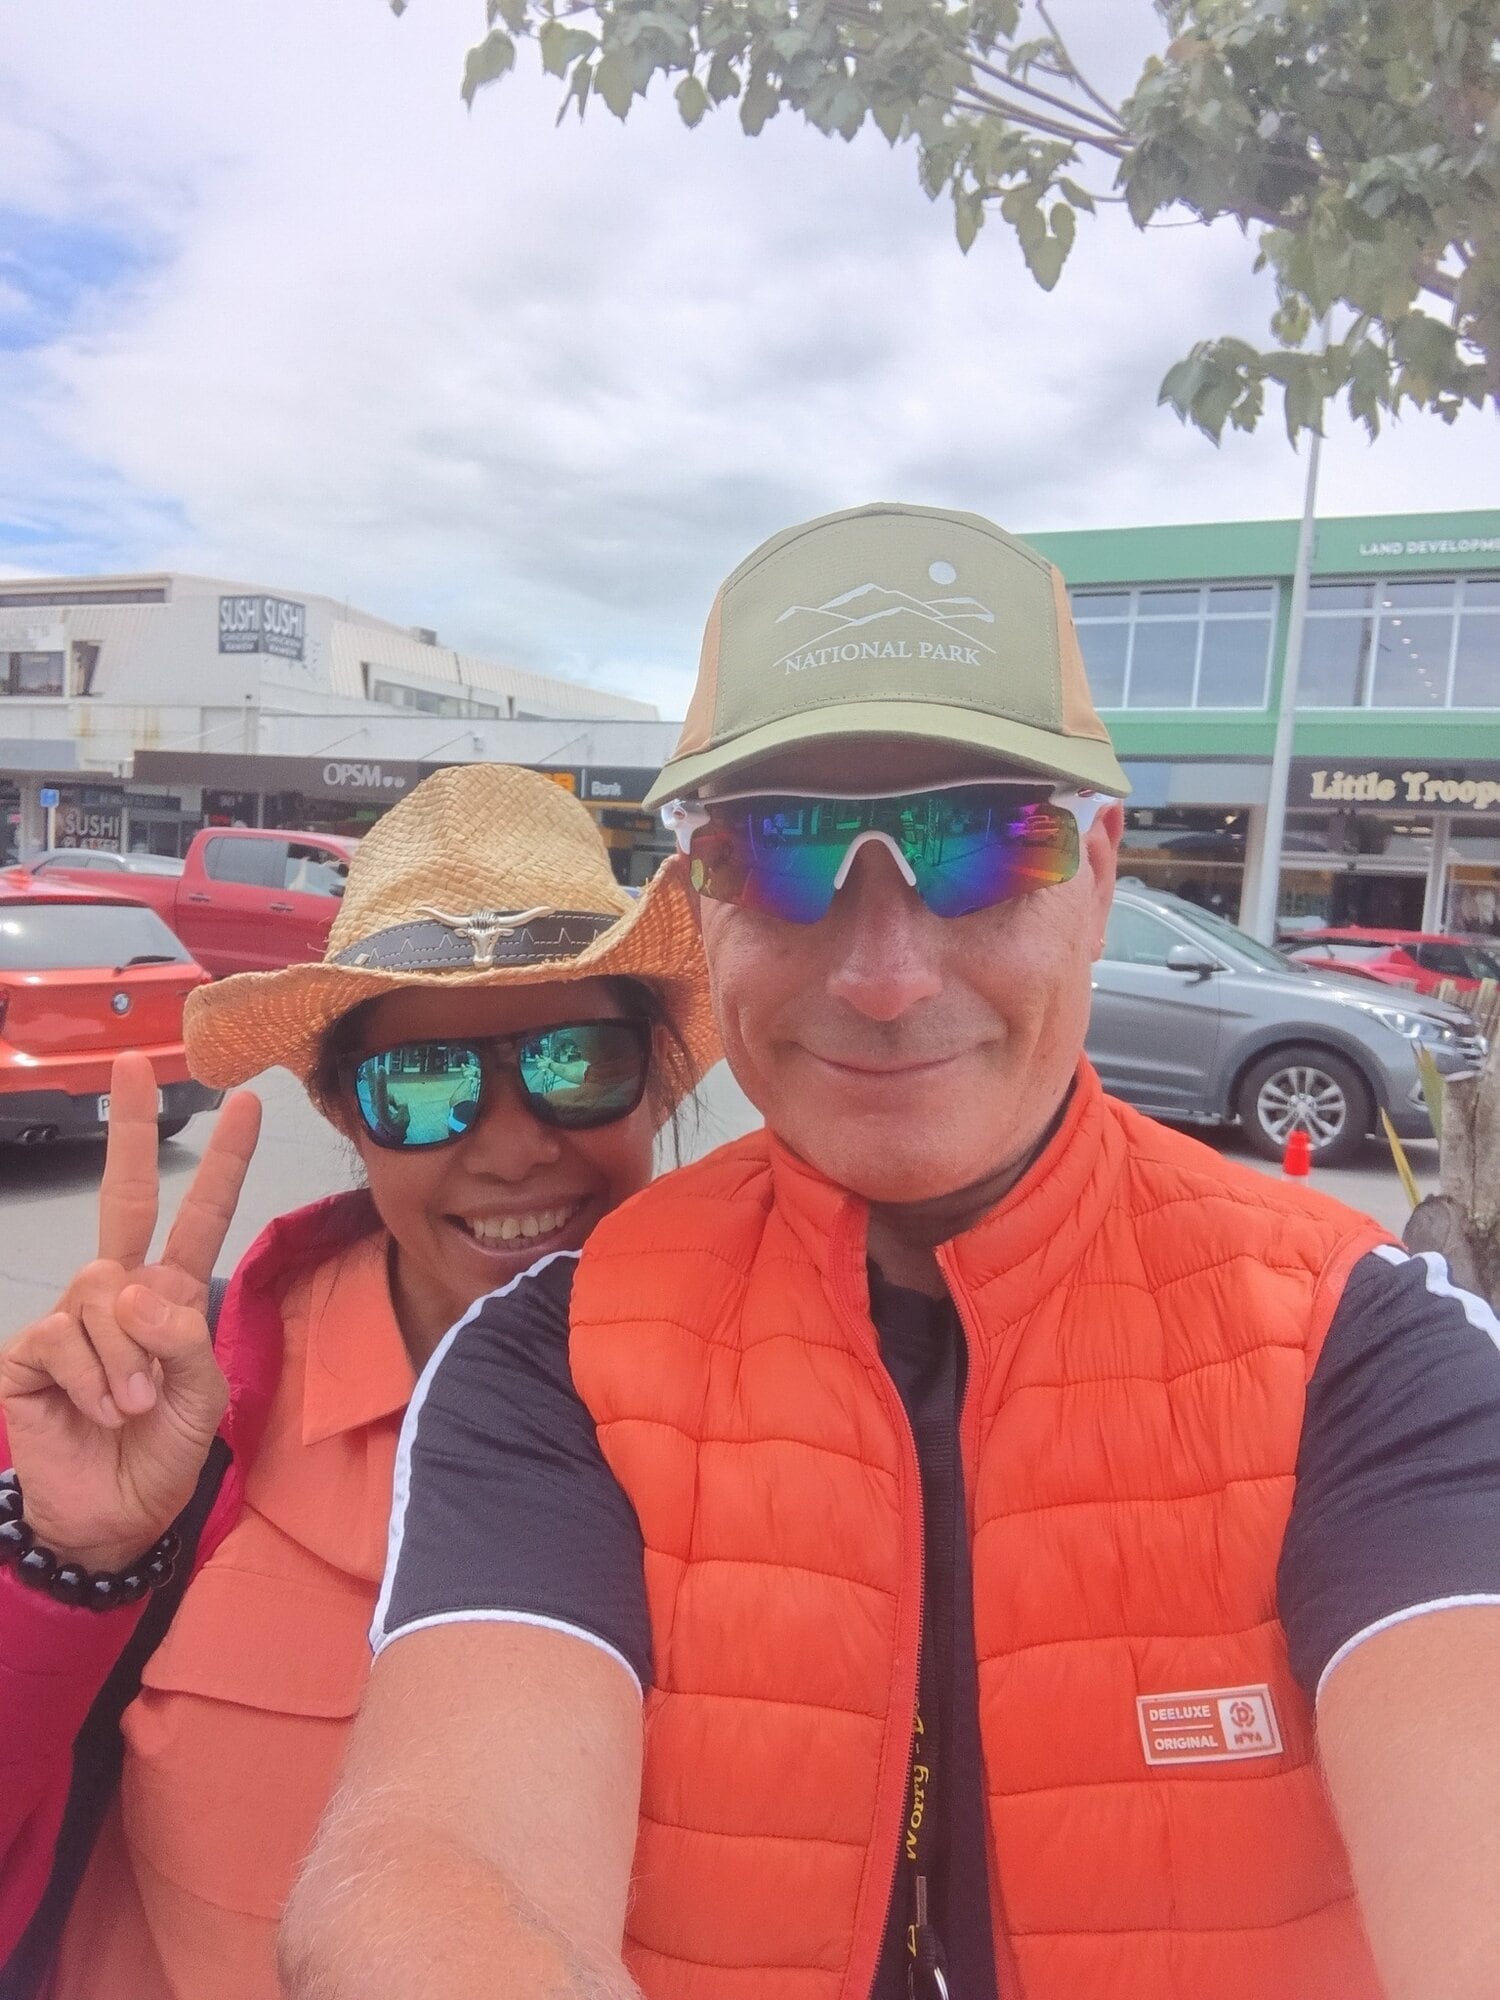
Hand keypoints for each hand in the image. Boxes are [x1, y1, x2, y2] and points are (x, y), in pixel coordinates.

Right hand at [0, 1053, 261, 1573]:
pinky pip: (62, 1336)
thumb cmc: (160, 1454)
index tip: (244, 1104)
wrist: (112, 1517)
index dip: (222, 1164)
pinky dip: (92, 1378)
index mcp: (171, 1297)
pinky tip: (98, 1409)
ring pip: (102, 1291)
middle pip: (121, 1198)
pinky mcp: (31, 1351)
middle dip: (128, 1129)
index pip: (198, 1218)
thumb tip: (142, 1290)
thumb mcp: (201, 1396)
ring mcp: (71, 1318)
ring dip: (125, 1356)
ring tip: (132, 1406)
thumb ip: (185, 1339)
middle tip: (132, 1065)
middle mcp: (119, 1293)